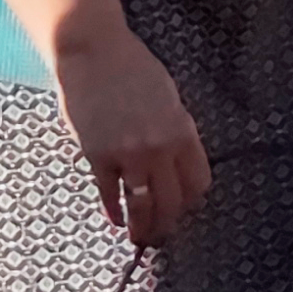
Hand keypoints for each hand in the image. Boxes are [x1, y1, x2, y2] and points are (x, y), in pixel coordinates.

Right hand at [49, 14, 213, 247]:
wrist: (94, 53)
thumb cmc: (132, 67)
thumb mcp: (168, 96)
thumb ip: (176, 129)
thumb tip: (177, 160)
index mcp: (182, 130)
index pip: (198, 180)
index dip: (193, 199)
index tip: (186, 207)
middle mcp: (160, 147)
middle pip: (173, 200)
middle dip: (169, 222)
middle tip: (164, 233)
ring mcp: (129, 154)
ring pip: (143, 205)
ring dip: (143, 227)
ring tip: (141, 238)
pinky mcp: (98, 157)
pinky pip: (110, 194)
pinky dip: (114, 212)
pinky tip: (115, 220)